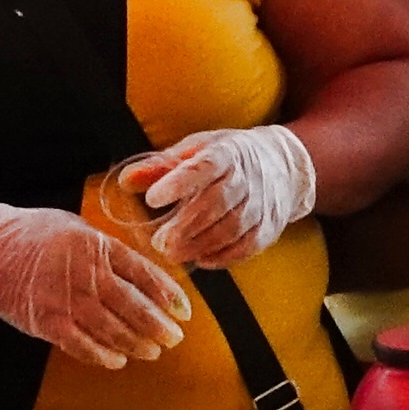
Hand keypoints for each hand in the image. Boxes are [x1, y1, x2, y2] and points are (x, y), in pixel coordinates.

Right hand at [0, 201, 190, 373]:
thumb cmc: (32, 236)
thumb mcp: (74, 229)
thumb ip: (106, 251)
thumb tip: (142, 277)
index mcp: (96, 246)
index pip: (143, 273)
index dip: (167, 295)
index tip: (183, 311)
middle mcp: (84, 273)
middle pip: (133, 305)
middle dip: (159, 325)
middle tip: (175, 338)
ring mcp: (65, 299)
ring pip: (112, 329)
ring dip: (137, 343)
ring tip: (152, 351)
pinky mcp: (47, 322)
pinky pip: (82, 345)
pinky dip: (103, 355)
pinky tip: (118, 360)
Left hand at [135, 125, 319, 270]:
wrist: (282, 167)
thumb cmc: (227, 158)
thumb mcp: (196, 150)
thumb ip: (160, 167)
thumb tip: (126, 181)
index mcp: (226, 154)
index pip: (202, 168)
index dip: (177, 184)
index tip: (152, 198)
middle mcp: (247, 179)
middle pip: (216, 204)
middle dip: (185, 226)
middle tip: (158, 241)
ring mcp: (261, 206)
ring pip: (230, 230)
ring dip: (199, 245)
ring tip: (172, 253)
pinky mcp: (267, 229)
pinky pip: (244, 248)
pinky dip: (220, 257)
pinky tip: (198, 259)